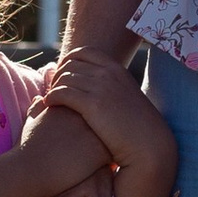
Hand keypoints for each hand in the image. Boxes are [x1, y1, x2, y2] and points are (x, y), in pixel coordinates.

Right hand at [15, 104, 109, 193]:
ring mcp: (96, 133)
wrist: (31, 169)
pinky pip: (116, 151)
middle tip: (107, 132)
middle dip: (108, 121)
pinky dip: (114, 156)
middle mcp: (87, 116)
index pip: (91, 103)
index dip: (92, 113)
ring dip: (114, 138)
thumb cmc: (27, 148)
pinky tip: (109, 163)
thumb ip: (37, 107)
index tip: (89, 125)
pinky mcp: (100, 151)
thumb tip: (41, 98)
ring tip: (109, 148)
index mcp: (71, 106)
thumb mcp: (30, 121)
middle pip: (106, 113)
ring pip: (114, 131)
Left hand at [38, 50, 171, 177]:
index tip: (63, 74)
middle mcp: (108, 73)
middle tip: (54, 89)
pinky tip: (49, 105)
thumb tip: (95, 86)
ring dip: (53, 87)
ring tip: (51, 99)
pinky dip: (51, 97)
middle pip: (70, 64)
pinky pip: (61, 93)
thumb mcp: (126, 97)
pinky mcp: (92, 105)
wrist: (148, 144)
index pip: (84, 52)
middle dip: (58, 75)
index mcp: (116, 69)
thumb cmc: (136, 126)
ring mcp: (100, 87)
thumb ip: (112, 86)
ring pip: (63, 78)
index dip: (68, 61)